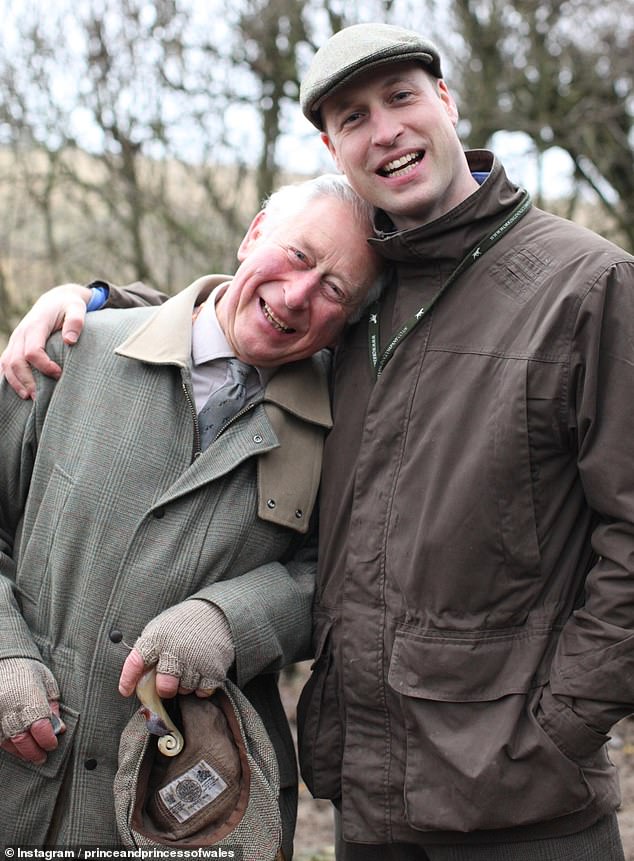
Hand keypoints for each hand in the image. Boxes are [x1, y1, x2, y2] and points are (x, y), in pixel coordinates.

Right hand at [0, 283, 90, 398]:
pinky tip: (20, 390)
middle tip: (40, 397)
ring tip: (29, 397)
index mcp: (36, 325)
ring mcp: (16, 340)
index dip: (43, 366)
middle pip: (16, 361)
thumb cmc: (69, 306)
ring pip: (7, 364)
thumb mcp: (77, 308)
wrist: (55, 300)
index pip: (32, 351)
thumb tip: (70, 341)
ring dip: (16, 382)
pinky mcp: (15, 345)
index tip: (59, 374)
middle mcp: (21, 333)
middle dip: (27, 380)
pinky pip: (6, 363)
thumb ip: (76, 321)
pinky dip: (10, 377)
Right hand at [0, 658, 64, 763]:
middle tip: (42, 757)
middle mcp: (11, 708)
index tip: (53, 744)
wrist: (4, 660)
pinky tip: (16, 747)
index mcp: (29, 697)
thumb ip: (52, 707)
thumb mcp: (47, 683)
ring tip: (30, 754)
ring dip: (20, 752)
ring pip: (7, 742)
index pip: (40, 728)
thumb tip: (58, 728)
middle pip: (22, 740)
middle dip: (34, 752)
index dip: (48, 741)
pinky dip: (7, 745)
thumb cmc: (28, 670)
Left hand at [118, 599, 234, 699]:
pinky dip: (202, 687)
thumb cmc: (182, 623)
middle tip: (170, 682)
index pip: (135, 663)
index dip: (128, 680)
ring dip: (185, 684)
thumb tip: (137, 677)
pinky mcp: (214, 668)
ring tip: (189, 667)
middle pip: (165, 687)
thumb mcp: (160, 628)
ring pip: (185, 689)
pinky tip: (201, 673)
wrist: (216, 611)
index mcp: (157, 638)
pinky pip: (203, 691)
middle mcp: (175, 650)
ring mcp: (196, 659)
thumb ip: (148, 650)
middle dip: (166, 688)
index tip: (125, 691)